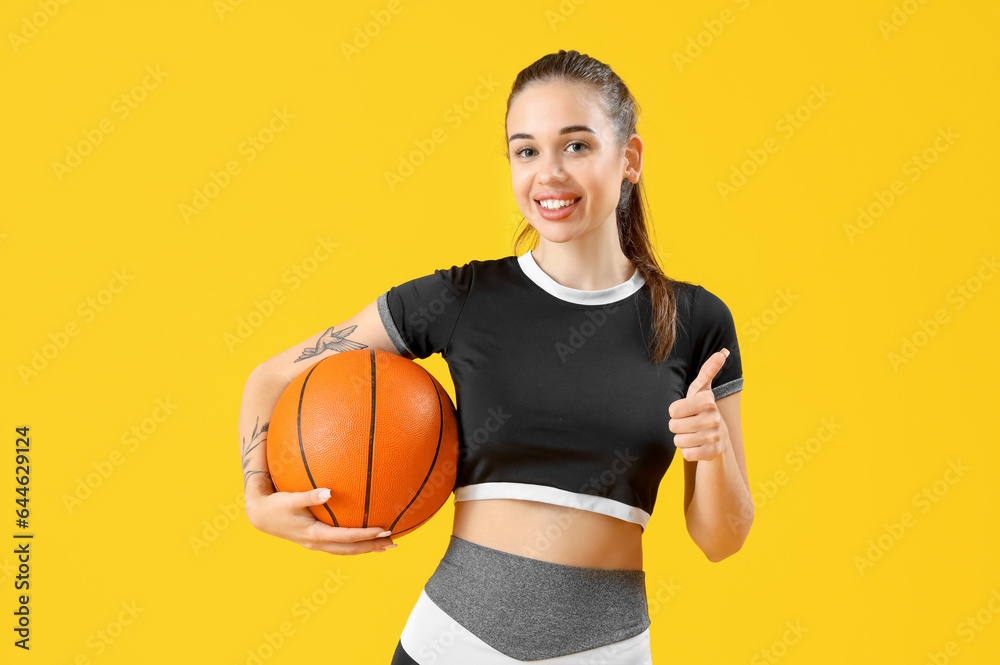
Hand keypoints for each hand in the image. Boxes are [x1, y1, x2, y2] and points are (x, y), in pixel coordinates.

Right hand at [246, 486, 395, 554]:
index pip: (346, 538)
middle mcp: (317, 543)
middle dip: (372, 547)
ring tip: (385, 545)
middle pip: (351, 549)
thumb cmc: (275, 504)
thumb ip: (310, 495)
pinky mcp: (314, 540)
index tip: (384, 530)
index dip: (366, 536)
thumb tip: (329, 491)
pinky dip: (354, 544)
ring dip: (366, 548)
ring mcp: (316, 544)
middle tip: (394, 543)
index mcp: (314, 534)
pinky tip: (364, 538)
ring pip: (346, 550)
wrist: (259, 515)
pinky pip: (339, 545)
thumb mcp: (290, 499)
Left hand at [668, 348, 731, 462]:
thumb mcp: (703, 391)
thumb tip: (723, 351)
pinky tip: (697, 446)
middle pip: (673, 426)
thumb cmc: (703, 411)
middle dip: (678, 427)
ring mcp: (714, 437)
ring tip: (693, 435)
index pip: (672, 410)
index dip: (676, 413)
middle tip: (690, 425)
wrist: (719, 440)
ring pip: (678, 441)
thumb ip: (708, 370)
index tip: (688, 412)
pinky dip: (688, 452)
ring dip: (682, 440)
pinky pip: (686, 454)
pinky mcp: (712, 453)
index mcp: (707, 401)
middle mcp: (713, 418)